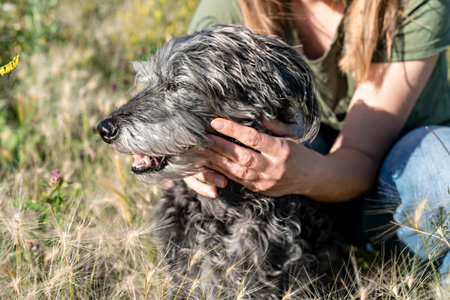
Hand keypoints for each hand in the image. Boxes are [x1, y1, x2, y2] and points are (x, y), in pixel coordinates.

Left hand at [184, 117, 312, 197]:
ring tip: (201, 150)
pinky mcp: (260, 190)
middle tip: (202, 137)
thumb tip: (255, 112)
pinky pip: (238, 181)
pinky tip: (210, 164)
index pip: (254, 139)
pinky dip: (222, 172)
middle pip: (243, 157)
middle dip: (221, 147)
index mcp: (283, 150)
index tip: (216, 121)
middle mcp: (274, 168)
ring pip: (237, 172)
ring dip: (217, 161)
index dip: (233, 130)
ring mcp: (266, 182)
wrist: (313, 178)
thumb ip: (273, 125)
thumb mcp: (291, 134)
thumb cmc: (300, 151)